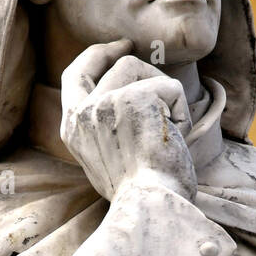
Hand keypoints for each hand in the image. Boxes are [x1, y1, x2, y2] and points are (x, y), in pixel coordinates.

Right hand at [60, 40, 196, 202]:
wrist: (151, 207)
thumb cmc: (139, 194)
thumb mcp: (106, 161)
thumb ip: (103, 130)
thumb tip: (118, 104)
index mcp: (73, 129)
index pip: (75, 77)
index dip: (96, 57)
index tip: (117, 49)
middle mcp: (84, 113)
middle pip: (109, 64)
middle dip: (126, 55)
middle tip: (137, 48)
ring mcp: (107, 103)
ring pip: (139, 69)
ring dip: (163, 93)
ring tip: (170, 127)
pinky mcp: (136, 98)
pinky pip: (170, 87)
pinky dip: (182, 110)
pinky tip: (179, 136)